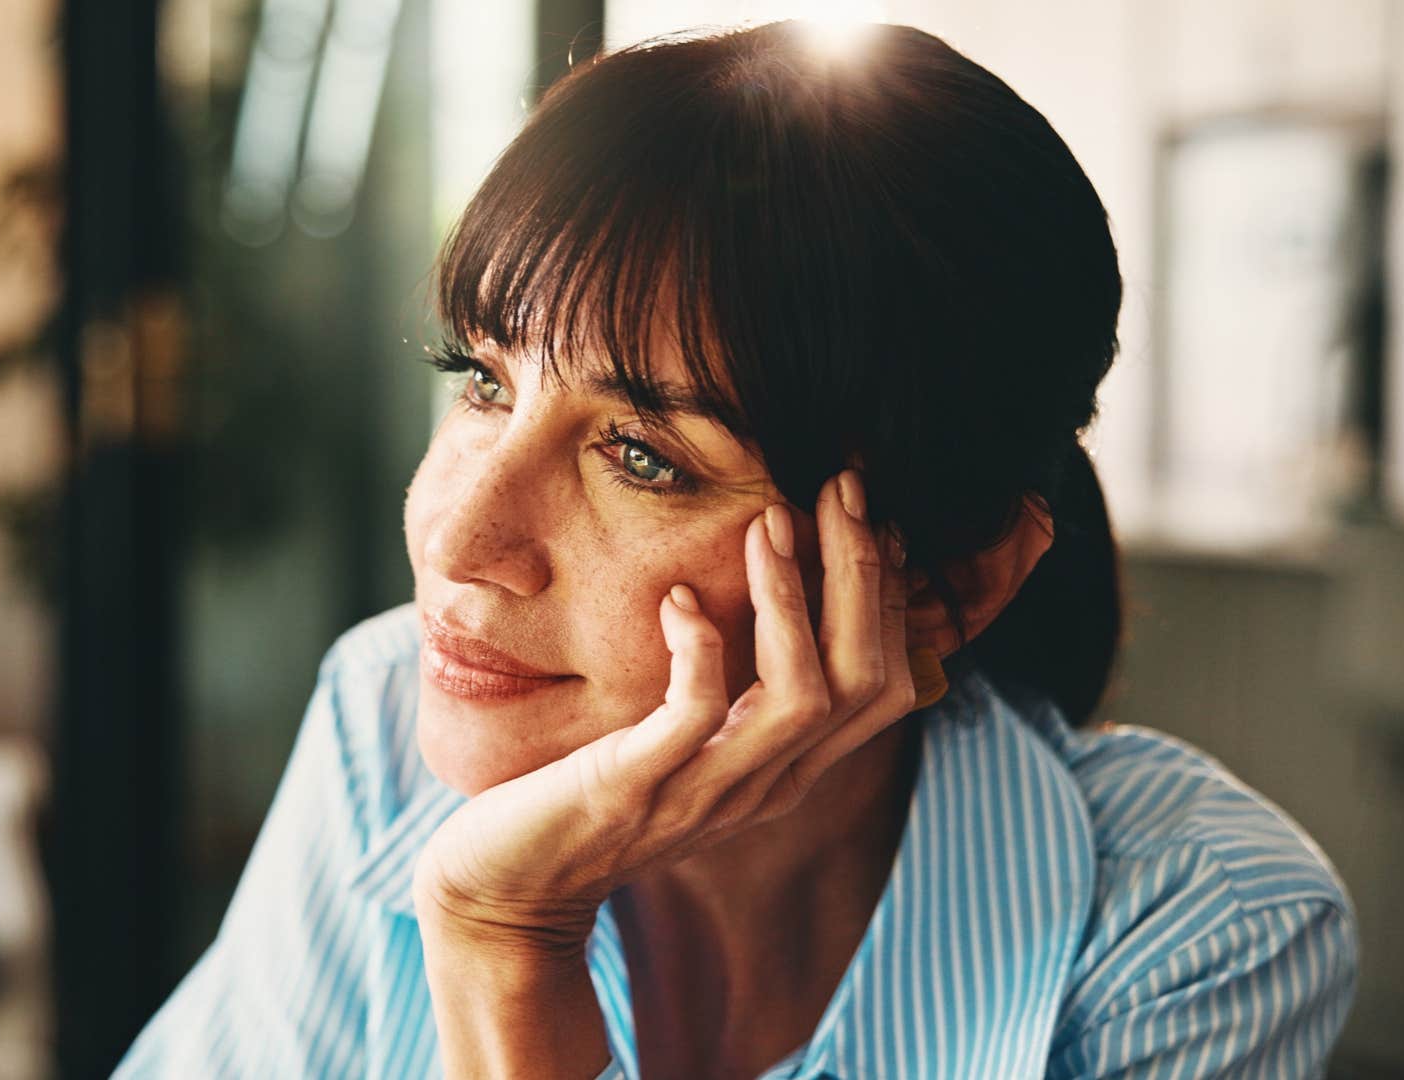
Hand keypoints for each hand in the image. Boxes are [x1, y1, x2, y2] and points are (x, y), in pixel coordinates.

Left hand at [412, 468, 918, 953]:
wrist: (512, 887)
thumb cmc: (593, 796)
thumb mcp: (685, 745)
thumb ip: (737, 696)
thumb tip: (771, 606)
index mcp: (782, 771)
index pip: (882, 687)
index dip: (891, 598)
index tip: (871, 516)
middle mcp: (762, 786)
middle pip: (864, 682)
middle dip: (864, 576)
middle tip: (843, 489)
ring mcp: (704, 792)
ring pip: (802, 697)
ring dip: (792, 602)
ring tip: (769, 523)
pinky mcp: (636, 789)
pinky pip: (696, 716)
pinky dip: (699, 650)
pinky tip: (678, 600)